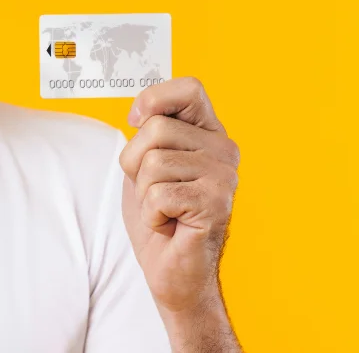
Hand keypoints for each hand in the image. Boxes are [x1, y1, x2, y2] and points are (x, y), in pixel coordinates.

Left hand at [119, 77, 239, 318]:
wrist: (172, 270)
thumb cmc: (159, 216)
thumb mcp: (146, 163)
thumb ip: (148, 132)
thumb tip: (140, 110)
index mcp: (209, 134)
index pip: (189, 88)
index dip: (153, 99)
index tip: (136, 120)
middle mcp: (224, 150)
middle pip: (154, 128)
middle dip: (135, 163)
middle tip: (154, 191)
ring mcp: (224, 177)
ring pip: (152, 163)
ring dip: (144, 193)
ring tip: (165, 210)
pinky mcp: (216, 204)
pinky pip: (158, 194)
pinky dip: (152, 215)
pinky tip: (170, 225)